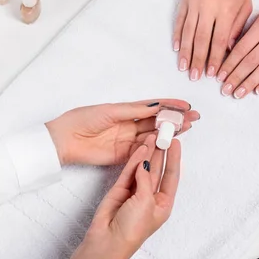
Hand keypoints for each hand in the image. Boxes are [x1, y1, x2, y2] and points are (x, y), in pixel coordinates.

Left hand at [45, 99, 198, 165]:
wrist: (64, 140)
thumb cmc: (83, 120)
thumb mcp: (110, 111)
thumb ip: (134, 111)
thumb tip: (156, 106)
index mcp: (125, 110)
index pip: (152, 106)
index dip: (169, 105)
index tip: (185, 104)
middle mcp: (129, 124)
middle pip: (157, 121)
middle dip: (175, 118)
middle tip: (193, 117)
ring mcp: (128, 140)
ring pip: (153, 135)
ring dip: (170, 132)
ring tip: (187, 127)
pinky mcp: (124, 155)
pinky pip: (143, 150)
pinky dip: (156, 146)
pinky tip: (169, 142)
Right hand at [67, 135, 180, 258]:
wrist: (108, 241)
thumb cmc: (132, 230)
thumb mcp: (146, 203)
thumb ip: (146, 180)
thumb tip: (144, 163)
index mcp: (163, 204)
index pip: (171, 176)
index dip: (174, 159)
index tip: (176, 143)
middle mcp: (150, 197)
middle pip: (158, 169)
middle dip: (160, 152)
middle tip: (163, 134)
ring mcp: (135, 192)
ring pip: (143, 167)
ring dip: (148, 152)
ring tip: (152, 135)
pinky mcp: (120, 189)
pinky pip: (129, 170)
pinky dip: (134, 159)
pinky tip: (141, 147)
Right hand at [173, 0, 251, 80]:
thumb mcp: (245, 4)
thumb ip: (238, 27)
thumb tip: (228, 49)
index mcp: (225, 10)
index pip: (219, 40)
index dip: (215, 58)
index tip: (212, 73)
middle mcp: (208, 7)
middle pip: (202, 40)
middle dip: (198, 60)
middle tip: (195, 77)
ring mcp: (194, 3)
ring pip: (188, 32)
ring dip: (186, 52)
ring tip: (184, 67)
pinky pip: (180, 20)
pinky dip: (178, 35)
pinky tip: (177, 48)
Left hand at [218, 0, 258, 97]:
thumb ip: (251, 31)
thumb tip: (231, 50)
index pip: (241, 49)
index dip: (229, 64)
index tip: (219, 76)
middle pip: (250, 61)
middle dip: (235, 77)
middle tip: (225, 89)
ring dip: (249, 83)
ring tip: (238, 93)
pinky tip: (258, 90)